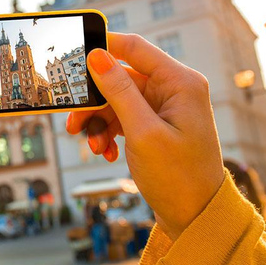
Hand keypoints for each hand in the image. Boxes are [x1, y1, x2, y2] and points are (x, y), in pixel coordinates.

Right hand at [67, 33, 224, 239]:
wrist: (196, 218)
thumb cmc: (179, 177)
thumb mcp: (143, 132)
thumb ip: (119, 91)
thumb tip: (97, 56)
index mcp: (180, 82)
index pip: (134, 48)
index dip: (102, 46)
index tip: (70, 53)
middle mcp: (174, 89)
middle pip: (120, 78)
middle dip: (94, 101)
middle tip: (73, 122)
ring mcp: (165, 108)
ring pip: (116, 100)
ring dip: (99, 122)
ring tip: (95, 146)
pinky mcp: (155, 125)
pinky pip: (123, 117)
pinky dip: (109, 132)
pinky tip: (108, 152)